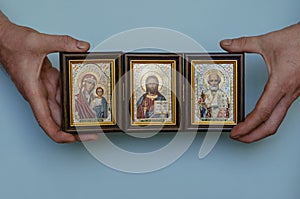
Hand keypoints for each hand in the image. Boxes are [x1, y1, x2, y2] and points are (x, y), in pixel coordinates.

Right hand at [0, 12, 97, 142]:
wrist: (3, 38)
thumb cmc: (13, 44)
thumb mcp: (39, 41)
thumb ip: (62, 42)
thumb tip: (83, 47)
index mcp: (33, 92)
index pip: (46, 121)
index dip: (59, 134)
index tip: (73, 139)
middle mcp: (39, 94)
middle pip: (57, 118)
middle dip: (74, 127)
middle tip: (93, 130)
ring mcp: (44, 88)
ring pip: (61, 106)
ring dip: (75, 113)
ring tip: (93, 117)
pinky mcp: (48, 81)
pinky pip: (62, 92)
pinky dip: (73, 95)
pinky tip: (86, 96)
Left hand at [220, 23, 299, 142]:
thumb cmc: (298, 40)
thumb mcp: (266, 41)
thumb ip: (243, 43)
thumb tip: (226, 44)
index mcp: (280, 84)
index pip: (262, 113)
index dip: (247, 126)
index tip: (235, 132)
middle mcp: (288, 93)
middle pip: (271, 126)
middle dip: (253, 136)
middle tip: (238, 138)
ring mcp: (293, 95)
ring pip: (278, 120)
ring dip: (261, 130)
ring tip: (246, 131)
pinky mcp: (295, 93)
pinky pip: (282, 112)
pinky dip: (269, 120)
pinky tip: (260, 117)